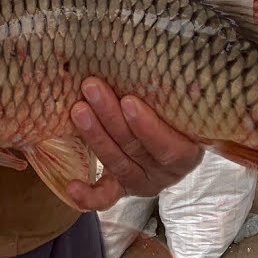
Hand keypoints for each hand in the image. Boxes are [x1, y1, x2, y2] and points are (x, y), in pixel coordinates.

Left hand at [70, 77, 202, 210]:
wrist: (176, 137)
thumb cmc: (179, 113)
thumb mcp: (185, 106)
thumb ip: (179, 94)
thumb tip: (170, 60)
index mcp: (186, 156)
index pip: (167, 146)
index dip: (147, 127)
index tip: (129, 101)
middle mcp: (164, 174)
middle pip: (134, 148)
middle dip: (110, 118)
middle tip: (92, 88)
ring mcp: (140, 182)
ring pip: (115, 162)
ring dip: (95, 135)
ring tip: (78, 109)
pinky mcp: (120, 189)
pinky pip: (104, 197)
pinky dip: (86, 195)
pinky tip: (71, 185)